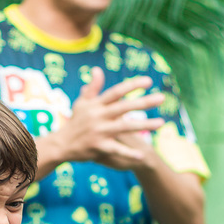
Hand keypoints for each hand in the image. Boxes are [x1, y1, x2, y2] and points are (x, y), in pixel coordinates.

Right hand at [50, 69, 164, 169]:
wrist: (61, 144)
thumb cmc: (75, 122)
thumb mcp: (82, 103)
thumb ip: (92, 87)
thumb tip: (98, 69)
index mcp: (96, 104)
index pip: (116, 92)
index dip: (132, 85)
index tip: (149, 81)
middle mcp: (98, 116)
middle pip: (124, 107)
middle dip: (144, 102)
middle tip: (162, 98)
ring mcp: (99, 132)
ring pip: (125, 127)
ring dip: (144, 125)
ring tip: (161, 123)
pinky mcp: (99, 147)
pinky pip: (117, 149)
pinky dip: (128, 152)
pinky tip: (142, 154)